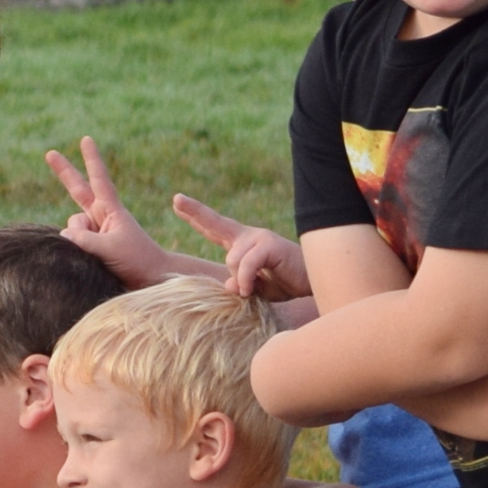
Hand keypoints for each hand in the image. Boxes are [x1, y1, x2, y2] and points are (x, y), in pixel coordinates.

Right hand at [42, 138, 170, 286]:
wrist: (149, 278)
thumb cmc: (136, 260)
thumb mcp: (110, 248)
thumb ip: (84, 239)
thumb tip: (63, 234)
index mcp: (111, 209)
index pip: (99, 179)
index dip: (91, 159)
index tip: (86, 139)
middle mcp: (101, 216)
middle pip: (78, 190)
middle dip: (64, 172)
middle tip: (50, 153)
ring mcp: (95, 231)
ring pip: (71, 227)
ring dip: (76, 240)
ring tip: (98, 255)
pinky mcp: (90, 246)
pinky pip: (71, 242)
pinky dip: (72, 250)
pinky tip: (85, 260)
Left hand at [176, 193, 309, 303]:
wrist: (313, 281)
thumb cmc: (284, 283)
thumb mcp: (255, 288)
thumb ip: (239, 285)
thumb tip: (228, 285)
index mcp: (241, 244)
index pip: (213, 228)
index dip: (195, 215)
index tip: (177, 202)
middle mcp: (248, 236)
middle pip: (215, 223)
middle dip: (194, 212)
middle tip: (175, 199)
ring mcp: (259, 238)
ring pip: (231, 258)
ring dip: (238, 279)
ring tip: (250, 289)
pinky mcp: (269, 245)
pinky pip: (246, 263)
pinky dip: (245, 279)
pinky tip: (249, 289)